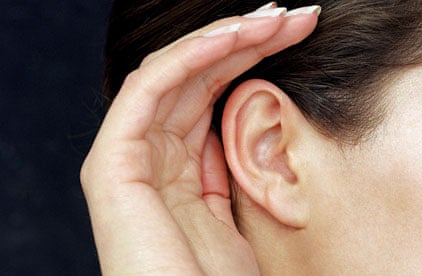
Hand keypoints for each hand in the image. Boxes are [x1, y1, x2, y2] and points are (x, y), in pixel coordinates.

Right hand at [81, 7, 317, 275]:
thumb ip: (228, 165)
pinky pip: (148, 90)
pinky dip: (189, 58)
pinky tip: (233, 36)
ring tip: (274, 19)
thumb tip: (247, 120)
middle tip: (294, 16)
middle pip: (194, 78)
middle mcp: (149, 154)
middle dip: (244, 40)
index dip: (250, 59)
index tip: (295, 36)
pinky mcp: (113, 165)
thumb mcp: (235, 210)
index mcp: (178, 167)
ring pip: (172, 73)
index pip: (210, 94)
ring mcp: (127, 157)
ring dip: (224, 39)